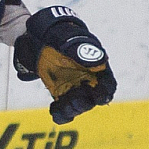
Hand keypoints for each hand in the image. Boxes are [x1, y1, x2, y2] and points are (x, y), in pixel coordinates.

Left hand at [14, 6, 116, 123]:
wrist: (41, 36)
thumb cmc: (60, 35)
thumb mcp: (69, 39)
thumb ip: (82, 50)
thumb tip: (99, 62)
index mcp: (97, 67)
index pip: (107, 84)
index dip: (105, 92)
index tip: (99, 96)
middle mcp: (88, 81)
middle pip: (92, 99)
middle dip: (85, 102)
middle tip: (75, 99)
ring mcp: (74, 88)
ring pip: (78, 105)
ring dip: (72, 109)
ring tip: (60, 106)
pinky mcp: (60, 93)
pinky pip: (63, 109)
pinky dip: (60, 113)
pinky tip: (54, 111)